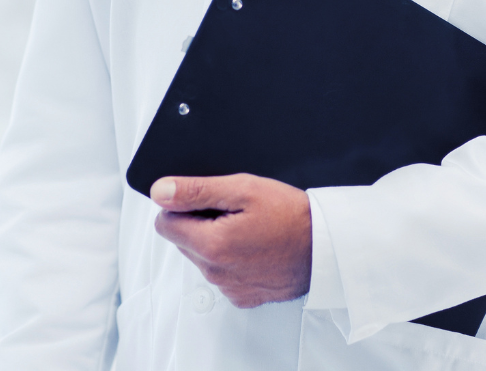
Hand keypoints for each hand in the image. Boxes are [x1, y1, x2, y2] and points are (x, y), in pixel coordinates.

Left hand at [150, 173, 311, 307]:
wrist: (324, 246)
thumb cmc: (289, 215)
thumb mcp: (243, 189)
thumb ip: (197, 190)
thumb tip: (161, 191)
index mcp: (210, 245)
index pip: (164, 223)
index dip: (181, 205)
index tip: (206, 199)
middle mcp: (214, 272)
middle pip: (182, 240)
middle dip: (198, 222)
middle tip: (232, 209)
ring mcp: (227, 287)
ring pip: (200, 257)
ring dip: (213, 240)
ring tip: (246, 226)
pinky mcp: (241, 296)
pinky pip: (221, 273)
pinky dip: (230, 258)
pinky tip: (253, 245)